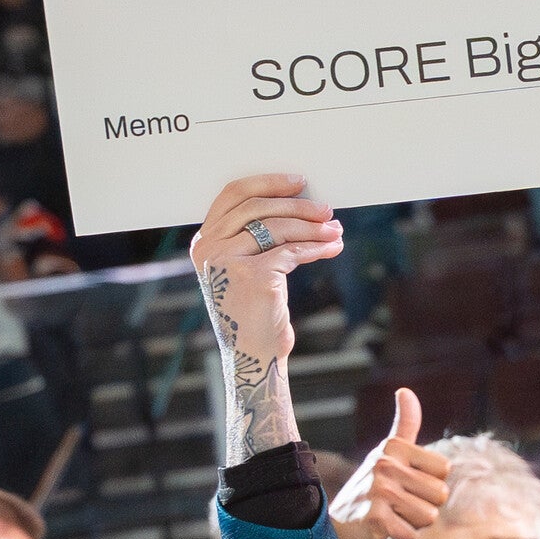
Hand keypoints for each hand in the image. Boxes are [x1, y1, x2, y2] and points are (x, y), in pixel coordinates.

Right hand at [189, 174, 342, 463]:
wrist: (253, 356)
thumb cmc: (254, 312)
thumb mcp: (247, 267)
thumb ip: (256, 236)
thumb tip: (301, 203)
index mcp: (203, 242)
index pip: (233, 195)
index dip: (267, 183)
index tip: (298, 182)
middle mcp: (210, 249)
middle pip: (258, 207)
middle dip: (297, 205)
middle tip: (326, 210)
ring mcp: (228, 261)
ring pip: (277, 228)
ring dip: (312, 227)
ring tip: (335, 230)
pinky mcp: (253, 276)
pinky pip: (292, 252)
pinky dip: (316, 247)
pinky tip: (333, 247)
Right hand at [329, 388, 449, 538]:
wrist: (339, 523)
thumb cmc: (372, 487)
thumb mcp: (389, 452)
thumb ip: (405, 424)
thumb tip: (405, 390)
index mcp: (394, 446)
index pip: (444, 469)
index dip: (430, 482)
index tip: (407, 483)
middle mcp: (386, 464)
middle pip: (440, 494)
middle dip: (424, 505)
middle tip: (398, 504)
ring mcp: (379, 491)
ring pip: (428, 516)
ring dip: (413, 521)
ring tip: (391, 514)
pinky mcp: (375, 518)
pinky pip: (411, 534)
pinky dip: (400, 536)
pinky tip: (383, 528)